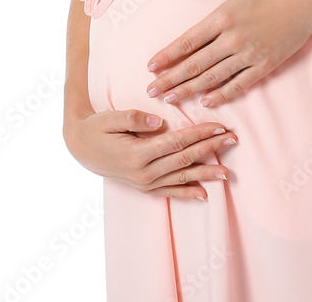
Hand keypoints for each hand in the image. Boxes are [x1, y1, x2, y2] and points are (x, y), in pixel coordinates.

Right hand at [63, 108, 237, 201]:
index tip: (219, 127)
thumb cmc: (96, 127)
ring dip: (205, 174)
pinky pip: (169, 192)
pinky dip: (187, 194)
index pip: (176, 142)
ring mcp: (144, 183)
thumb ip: (135, 118)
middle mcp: (143, 172)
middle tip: (232, 141)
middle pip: (184, 160)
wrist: (79, 147)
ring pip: (181, 178)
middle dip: (210, 150)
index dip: (199, 134)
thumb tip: (159, 121)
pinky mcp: (143, 187)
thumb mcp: (111, 118)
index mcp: (137, 153)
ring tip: (227, 172)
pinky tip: (204, 194)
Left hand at [145, 0, 311, 108]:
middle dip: (171, 79)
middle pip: (195, 64)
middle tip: (152, 91)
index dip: (167, 56)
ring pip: (212, 77)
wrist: (308, 0)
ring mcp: (249, 54)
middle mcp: (232, 39)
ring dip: (189, 90)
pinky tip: (206, 101)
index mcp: (223, 16)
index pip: (188, 41)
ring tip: (171, 98)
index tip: (151, 66)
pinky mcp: (265, 65)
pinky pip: (238, 84)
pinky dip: (221, 95)